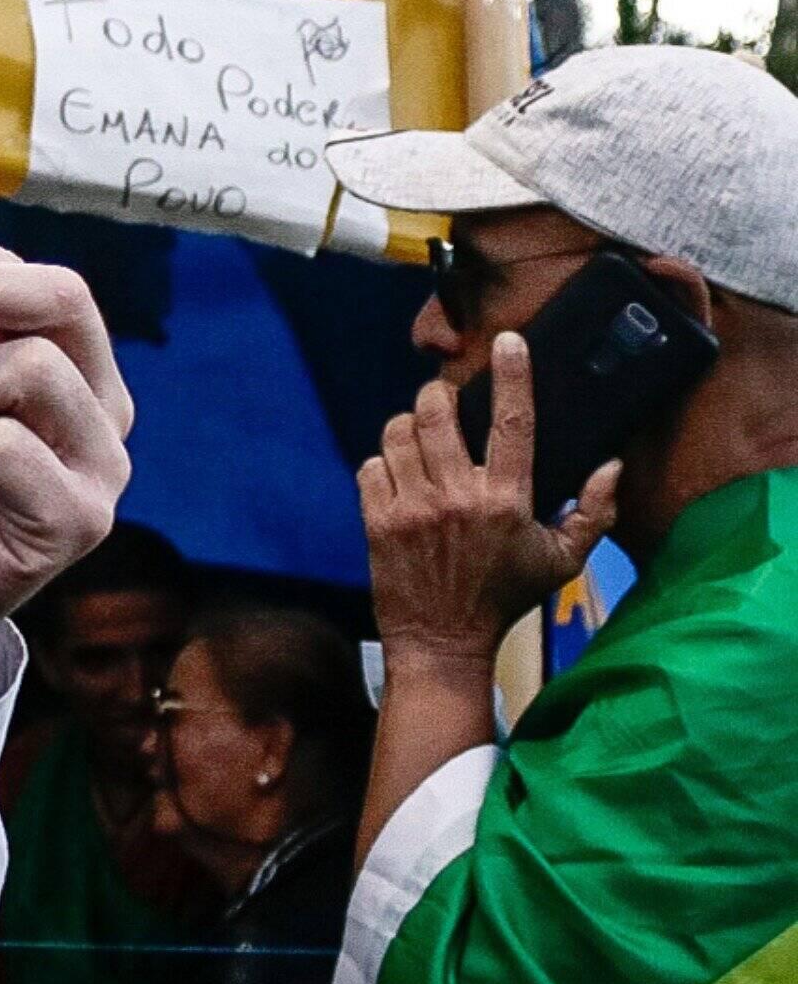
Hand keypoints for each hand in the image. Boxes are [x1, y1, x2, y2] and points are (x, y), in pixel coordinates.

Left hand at [360, 333, 617, 675]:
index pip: (514, 424)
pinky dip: (383, 462)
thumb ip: (594, 512)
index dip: (512, 376)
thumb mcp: (563, 562)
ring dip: (407, 426)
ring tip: (421, 440)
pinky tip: (399, 476)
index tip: (509, 343)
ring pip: (398, 432)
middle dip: (437, 396)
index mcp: (507, 501)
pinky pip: (371, 465)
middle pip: (436, 413)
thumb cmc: (505, 598)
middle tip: (444, 402)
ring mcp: (412, 508)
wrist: (442, 641)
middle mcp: (458, 497)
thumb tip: (612, 465)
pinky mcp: (377, 520)